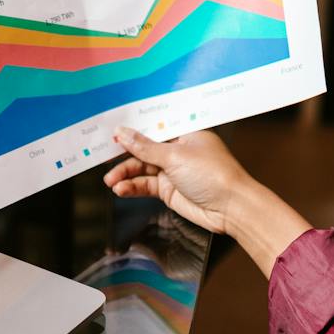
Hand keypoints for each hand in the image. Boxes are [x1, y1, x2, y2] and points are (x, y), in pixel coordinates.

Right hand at [104, 126, 312, 276]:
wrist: (231, 208)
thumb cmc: (213, 174)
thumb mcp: (175, 156)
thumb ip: (145, 147)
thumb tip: (123, 133)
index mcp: (185, 132)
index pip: (153, 126)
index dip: (132, 129)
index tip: (112, 130)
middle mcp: (178, 150)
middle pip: (144, 148)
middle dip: (124, 154)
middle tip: (102, 157)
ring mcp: (173, 170)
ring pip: (142, 169)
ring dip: (125, 174)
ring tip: (110, 181)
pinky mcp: (170, 190)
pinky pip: (146, 186)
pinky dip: (133, 187)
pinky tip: (121, 190)